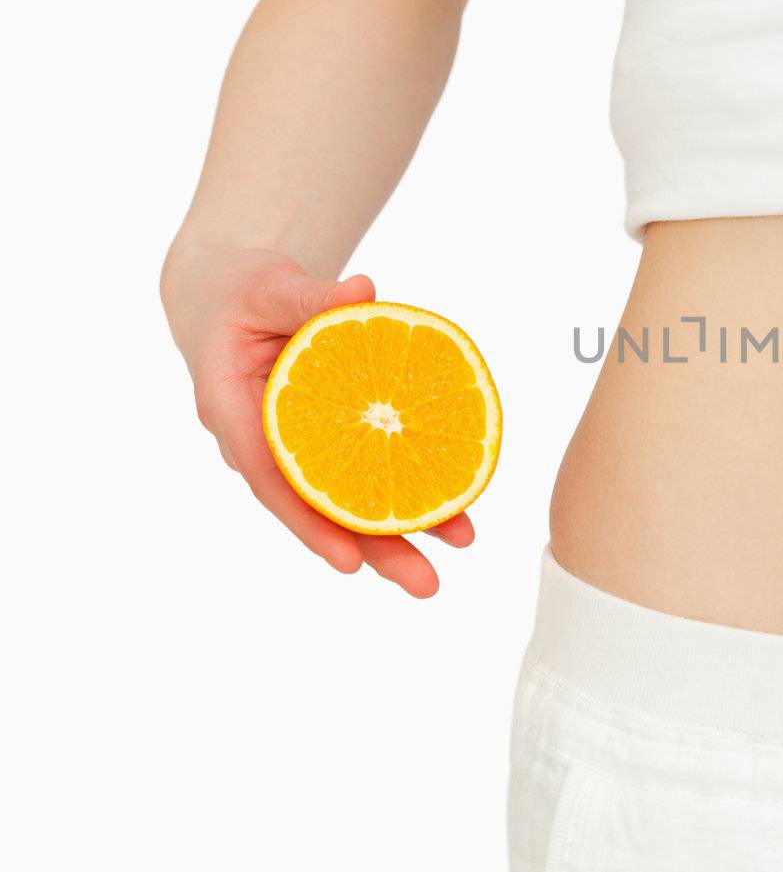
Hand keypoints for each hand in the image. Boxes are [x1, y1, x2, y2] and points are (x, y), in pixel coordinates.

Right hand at [160, 243, 472, 596]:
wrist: (231, 298)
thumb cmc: (243, 293)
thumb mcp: (266, 286)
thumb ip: (309, 295)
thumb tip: (364, 293)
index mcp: (231, 411)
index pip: (270, 478)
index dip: (310, 522)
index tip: (350, 561)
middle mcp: (262, 443)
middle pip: (319, 506)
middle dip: (374, 548)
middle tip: (428, 586)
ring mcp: (297, 446)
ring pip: (348, 497)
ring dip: (403, 526)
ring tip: (461, 544)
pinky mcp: (327, 438)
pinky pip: (365, 468)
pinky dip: (407, 482)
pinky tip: (455, 500)